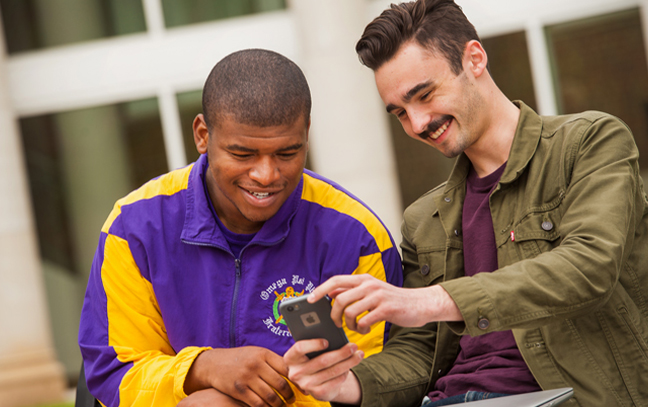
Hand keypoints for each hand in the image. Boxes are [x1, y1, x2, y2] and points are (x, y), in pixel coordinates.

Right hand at [184, 346, 294, 406]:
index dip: (296, 379)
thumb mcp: (256, 353)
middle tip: (292, 400)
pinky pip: (257, 403)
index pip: (286, 368)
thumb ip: (272, 361)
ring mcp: (247, 378)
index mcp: (263, 354)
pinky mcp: (239, 390)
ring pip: (270, 396)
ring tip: (282, 405)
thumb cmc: (239, 358)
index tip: (302, 387)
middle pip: (280, 384)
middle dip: (289, 395)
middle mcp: (256, 364)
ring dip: (279, 404)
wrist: (214, 363)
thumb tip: (293, 371)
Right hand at [284, 340, 362, 403]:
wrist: (315, 382)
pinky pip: (335, 381)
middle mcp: (296, 373)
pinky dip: (345, 373)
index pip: (299, 348)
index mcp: (290, 358)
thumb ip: (314, 341)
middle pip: (322, 361)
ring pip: (332, 371)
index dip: (313, 344)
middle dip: (341, 352)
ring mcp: (306, 385)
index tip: (327, 341)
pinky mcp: (317, 394)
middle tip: (353, 346)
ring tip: (358, 354)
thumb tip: (330, 331)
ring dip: (348, 362)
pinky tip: (350, 366)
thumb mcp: (309, 351)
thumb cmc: (313, 359)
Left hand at [310, 274, 461, 333]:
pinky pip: (364, 322)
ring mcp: (378, 296)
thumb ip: (353, 291)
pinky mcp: (386, 309)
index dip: (321, 289)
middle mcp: (369, 284)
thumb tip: (331, 293)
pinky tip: (366, 330)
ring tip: (355, 328)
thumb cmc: (392, 300)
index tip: (310, 299)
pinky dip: (361, 329)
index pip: (336, 280)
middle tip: (336, 323)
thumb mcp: (372, 291)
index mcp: (363, 279)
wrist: (419, 304)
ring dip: (349, 325)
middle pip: (340, 299)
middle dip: (334, 315)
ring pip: (350, 312)